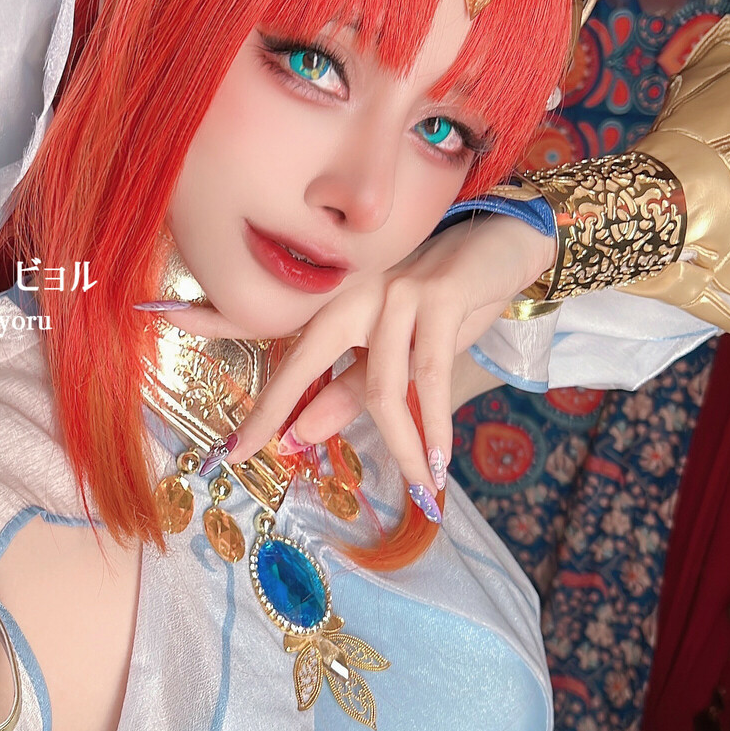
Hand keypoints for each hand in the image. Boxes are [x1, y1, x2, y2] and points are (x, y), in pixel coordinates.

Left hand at [151, 214, 555, 509]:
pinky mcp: (440, 296)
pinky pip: (430, 375)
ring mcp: (395, 291)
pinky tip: (437, 460)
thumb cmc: (443, 303)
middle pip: (305, 358)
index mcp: (338, 302)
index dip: (239, 371)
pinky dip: (435, 424)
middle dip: (272, 408)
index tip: (226, 439)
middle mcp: (356, 292)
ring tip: (418, 482)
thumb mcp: (397, 352)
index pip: (281, 341)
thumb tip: (300, 435)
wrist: (504, 248)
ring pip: (381, 386)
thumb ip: (350, 389)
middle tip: (248, 454)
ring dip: (401, 444)